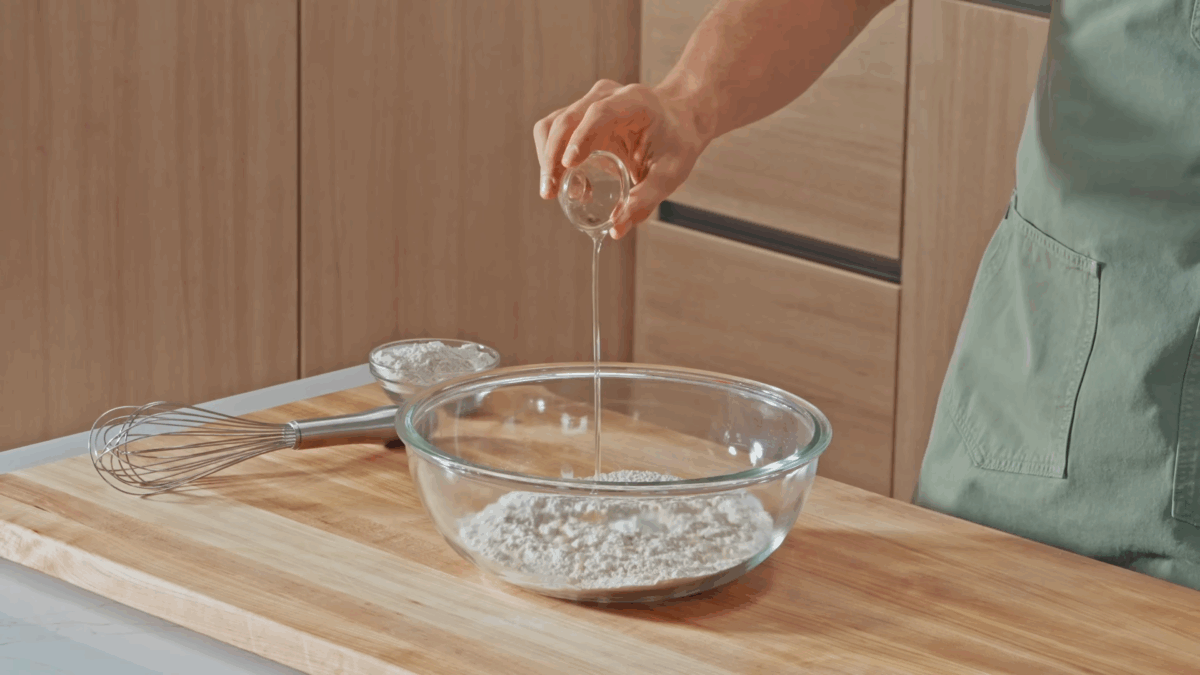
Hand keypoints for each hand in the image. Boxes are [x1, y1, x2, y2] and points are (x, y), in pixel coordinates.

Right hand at [533, 79, 710, 238]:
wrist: (679, 120)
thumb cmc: (677, 144)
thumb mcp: (670, 174)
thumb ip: (644, 201)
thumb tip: (615, 230)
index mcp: (633, 101)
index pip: (599, 112)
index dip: (581, 136)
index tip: (569, 164)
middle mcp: (606, 96)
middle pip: (566, 118)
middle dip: (552, 156)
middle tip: (550, 192)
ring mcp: (589, 103)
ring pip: (552, 125)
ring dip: (546, 158)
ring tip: (554, 190)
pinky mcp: (579, 117)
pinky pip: (554, 134)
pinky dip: (552, 157)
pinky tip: (566, 182)